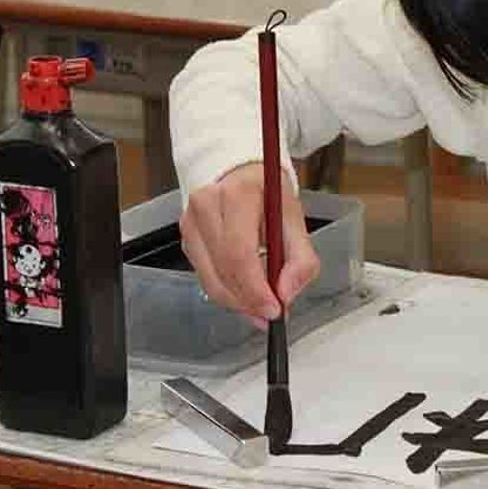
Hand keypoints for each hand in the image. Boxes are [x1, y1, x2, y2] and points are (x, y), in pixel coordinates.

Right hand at [180, 162, 319, 327]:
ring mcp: (190, 222)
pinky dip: (227, 290)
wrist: (241, 174)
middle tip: (271, 314)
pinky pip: (205, 275)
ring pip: (210, 279)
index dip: (255, 289)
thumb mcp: (295, 219)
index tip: (274, 309)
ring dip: (238, 301)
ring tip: (261, 306)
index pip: (239, 253)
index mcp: (238, 195)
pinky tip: (245, 291)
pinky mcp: (186, 237)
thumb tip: (287, 293)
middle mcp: (207, 205)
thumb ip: (301, 259)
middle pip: (222, 270)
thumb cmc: (268, 195)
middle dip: (249, 301)